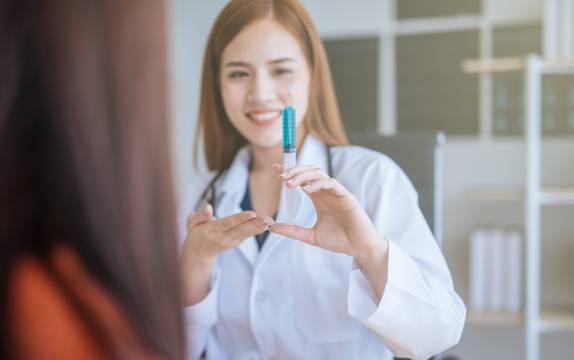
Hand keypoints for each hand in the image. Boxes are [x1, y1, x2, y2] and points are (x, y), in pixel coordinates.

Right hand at [180, 204, 272, 305]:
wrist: (198, 253)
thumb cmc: (195, 234)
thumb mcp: (191, 223)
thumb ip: (200, 215)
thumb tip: (208, 207)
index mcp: (211, 231)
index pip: (227, 223)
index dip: (240, 218)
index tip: (252, 213)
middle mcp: (222, 237)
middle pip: (240, 229)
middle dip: (255, 223)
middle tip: (267, 218)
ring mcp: (230, 242)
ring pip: (246, 233)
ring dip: (259, 227)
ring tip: (270, 221)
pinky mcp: (235, 243)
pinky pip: (247, 236)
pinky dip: (257, 231)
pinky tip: (266, 226)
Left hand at [270, 164, 384, 258]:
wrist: (359, 248)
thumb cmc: (339, 241)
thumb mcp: (311, 236)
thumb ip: (292, 231)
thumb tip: (272, 227)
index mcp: (319, 199)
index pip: (303, 180)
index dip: (290, 172)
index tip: (276, 169)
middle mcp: (327, 193)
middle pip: (310, 172)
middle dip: (295, 171)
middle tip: (282, 177)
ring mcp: (337, 193)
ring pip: (320, 174)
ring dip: (304, 175)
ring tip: (291, 183)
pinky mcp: (347, 197)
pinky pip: (332, 183)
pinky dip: (319, 183)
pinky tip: (307, 189)